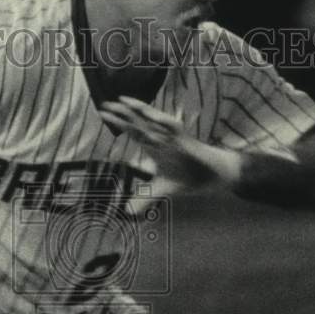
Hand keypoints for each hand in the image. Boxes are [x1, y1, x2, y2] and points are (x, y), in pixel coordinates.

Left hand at [100, 96, 242, 187]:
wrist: (210, 176)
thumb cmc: (186, 177)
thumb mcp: (161, 190)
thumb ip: (145, 198)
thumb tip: (127, 211)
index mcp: (154, 147)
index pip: (133, 132)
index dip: (119, 123)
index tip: (104, 113)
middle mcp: (161, 139)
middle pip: (139, 123)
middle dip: (123, 114)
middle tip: (105, 104)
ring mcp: (172, 138)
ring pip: (153, 121)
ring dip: (140, 111)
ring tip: (124, 101)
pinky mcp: (185, 141)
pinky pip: (173, 128)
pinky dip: (162, 121)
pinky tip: (150, 115)